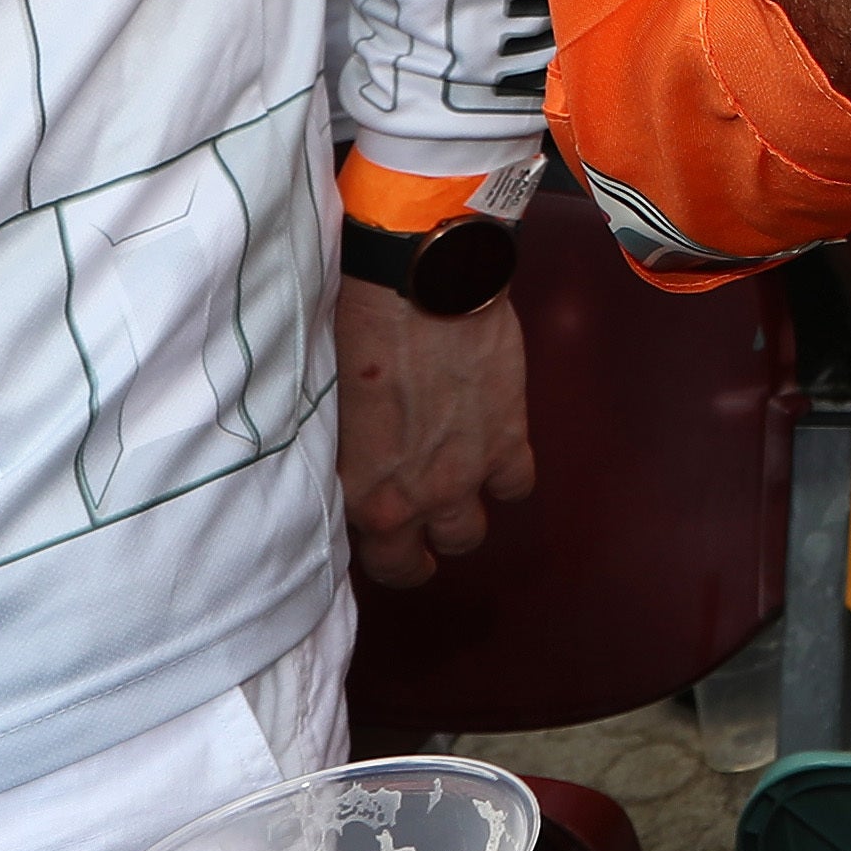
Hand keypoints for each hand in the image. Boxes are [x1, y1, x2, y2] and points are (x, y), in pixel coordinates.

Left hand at [334, 276, 533, 587]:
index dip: (390, 557)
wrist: (424, 289)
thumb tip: (353, 470)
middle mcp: (417, 497)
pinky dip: (507, 476)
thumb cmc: (361, 334)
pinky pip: (518, 486)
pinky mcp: (509, 438)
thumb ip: (347, 458)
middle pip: (430, 557)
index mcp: (364, 493)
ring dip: (465, 514)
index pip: (384, 562)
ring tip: (457, 490)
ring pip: (473, 531)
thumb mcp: (332, 413)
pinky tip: (493, 454)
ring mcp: (469, 472)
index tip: (390, 545)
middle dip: (425, 549)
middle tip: (423, 527)